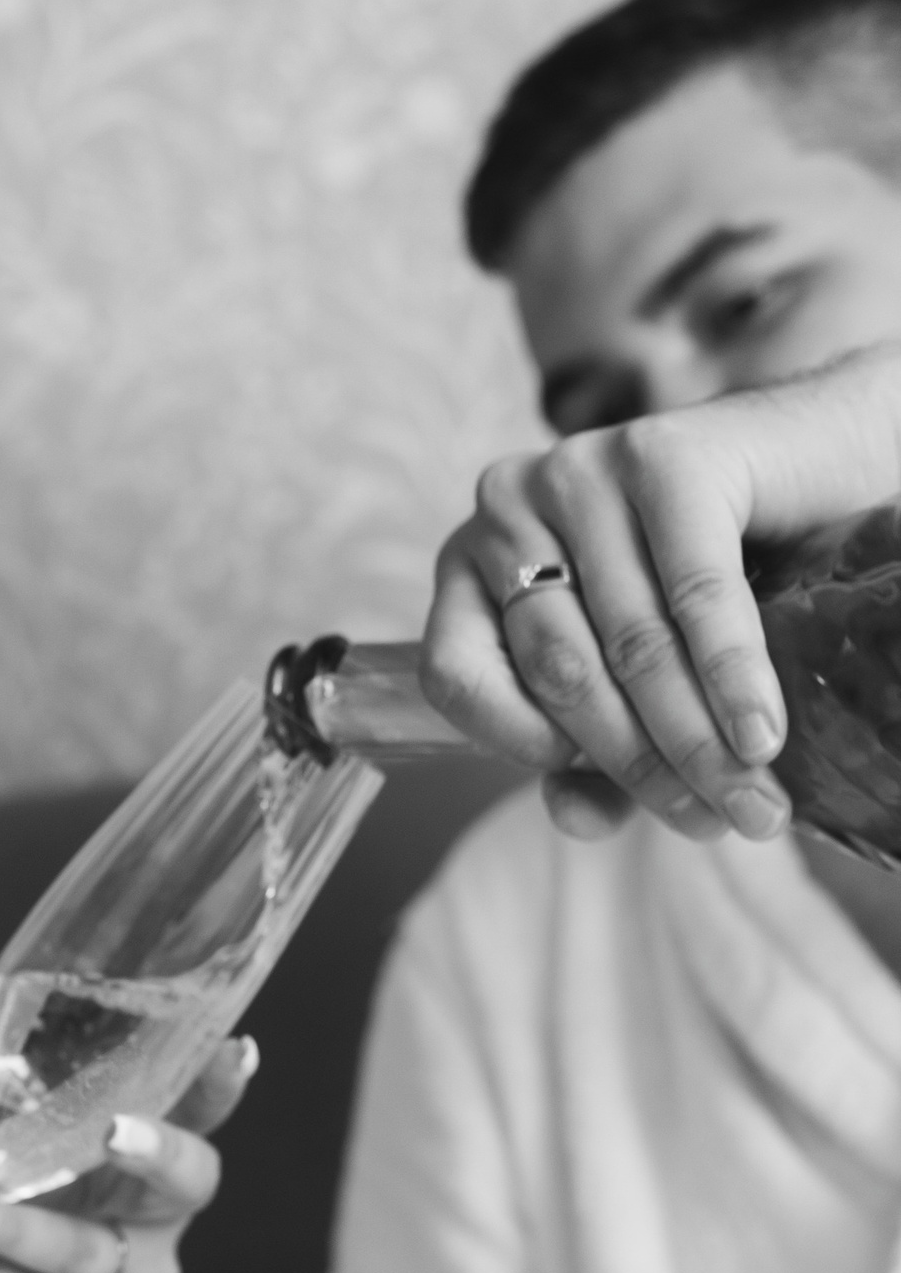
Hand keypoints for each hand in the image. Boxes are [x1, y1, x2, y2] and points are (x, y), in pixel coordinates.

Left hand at [0, 993, 256, 1272]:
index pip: (198, 1114)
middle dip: (157, 1153)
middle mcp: (158, 1216)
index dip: (219, 1085)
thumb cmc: (4, 1203)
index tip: (233, 1048)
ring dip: (15, 1226)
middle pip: (187, 1184)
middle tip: (115, 1129)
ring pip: (85, 1251)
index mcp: (146, 1154)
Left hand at [421, 345, 900, 841]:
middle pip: (561, 669)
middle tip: (722, 820)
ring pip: (629, 640)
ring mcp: (578, 469)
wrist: (815, 470)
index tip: (612, 798)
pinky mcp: (662, 453)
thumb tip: (573, 819)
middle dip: (646, 763)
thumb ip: (592, 759)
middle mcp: (505, 508)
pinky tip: (761, 733)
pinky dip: (731, 673)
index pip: (458, 677)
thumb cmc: (711, 586)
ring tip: (754, 801)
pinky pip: (693, 591)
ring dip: (697, 738)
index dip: (530, 750)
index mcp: (470, 565)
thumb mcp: (638, 681)